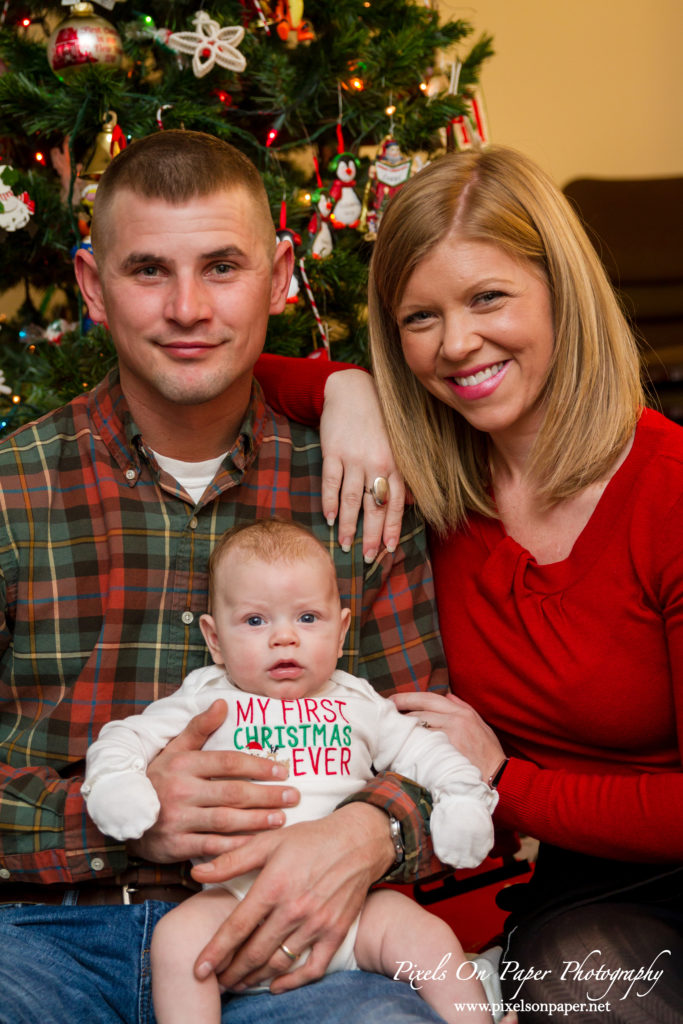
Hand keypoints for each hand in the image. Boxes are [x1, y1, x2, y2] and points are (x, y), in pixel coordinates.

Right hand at [127, 700, 298, 863]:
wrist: (123, 814)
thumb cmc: (159, 778)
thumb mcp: (174, 750)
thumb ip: (199, 728)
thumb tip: (223, 704)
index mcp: (183, 764)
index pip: (228, 762)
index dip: (258, 766)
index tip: (282, 771)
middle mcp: (180, 790)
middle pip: (232, 793)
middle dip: (266, 796)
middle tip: (292, 797)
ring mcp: (177, 819)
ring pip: (225, 821)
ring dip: (257, 821)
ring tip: (281, 819)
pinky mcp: (174, 845)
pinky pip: (211, 846)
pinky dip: (235, 846)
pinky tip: (256, 843)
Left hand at [191, 802, 393, 992]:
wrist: (358, 840)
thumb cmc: (310, 838)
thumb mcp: (269, 841)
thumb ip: (232, 860)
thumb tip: (196, 872)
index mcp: (274, 886)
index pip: (237, 928)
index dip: (216, 952)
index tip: (199, 970)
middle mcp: (294, 909)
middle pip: (255, 952)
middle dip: (231, 971)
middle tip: (216, 982)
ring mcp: (316, 923)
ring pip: (279, 963)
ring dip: (255, 978)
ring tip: (238, 984)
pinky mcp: (335, 932)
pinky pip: (313, 967)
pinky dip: (293, 982)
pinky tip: (275, 986)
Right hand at [320, 369, 404, 561]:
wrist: (351, 391)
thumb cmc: (377, 421)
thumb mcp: (396, 446)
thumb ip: (401, 475)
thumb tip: (408, 503)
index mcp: (394, 464)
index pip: (395, 504)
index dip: (393, 529)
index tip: (389, 550)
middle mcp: (377, 464)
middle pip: (374, 507)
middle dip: (372, 535)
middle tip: (368, 557)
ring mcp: (354, 458)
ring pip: (351, 500)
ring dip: (348, 525)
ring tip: (344, 545)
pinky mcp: (333, 452)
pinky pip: (331, 483)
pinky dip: (330, 503)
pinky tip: (329, 519)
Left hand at [391, 691, 504, 782]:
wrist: (498, 775)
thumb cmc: (488, 752)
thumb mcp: (480, 724)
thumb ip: (462, 707)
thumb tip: (447, 696)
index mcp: (462, 712)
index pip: (429, 697)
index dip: (408, 697)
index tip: (393, 699)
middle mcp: (455, 719)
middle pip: (420, 709)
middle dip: (400, 711)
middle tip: (386, 715)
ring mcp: (450, 734)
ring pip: (418, 725)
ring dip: (404, 729)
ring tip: (391, 731)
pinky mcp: (446, 750)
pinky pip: (423, 743)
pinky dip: (411, 743)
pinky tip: (402, 746)